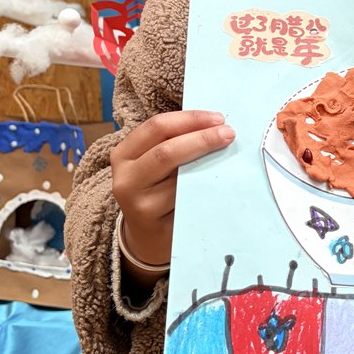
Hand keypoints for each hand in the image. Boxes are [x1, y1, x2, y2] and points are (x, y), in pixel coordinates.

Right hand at [111, 110, 234, 269]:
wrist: (148, 236)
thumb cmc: (157, 191)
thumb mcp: (155, 165)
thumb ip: (174, 143)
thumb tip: (215, 124)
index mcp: (124, 153)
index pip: (157, 127)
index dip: (189, 119)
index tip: (218, 118)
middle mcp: (125, 177)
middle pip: (166, 151)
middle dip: (201, 139)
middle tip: (229, 134)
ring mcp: (137, 202)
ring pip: (177, 178)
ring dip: (208, 164)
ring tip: (229, 155)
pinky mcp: (154, 222)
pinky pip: (185, 200)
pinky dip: (205, 187)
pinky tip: (220, 181)